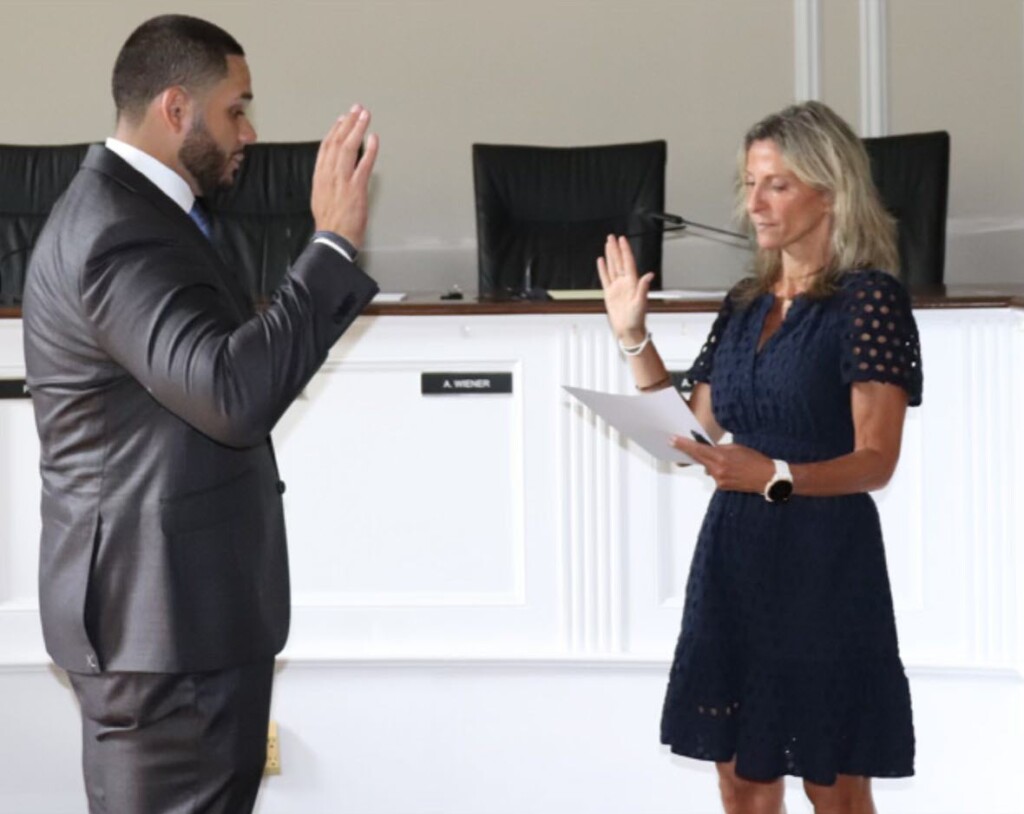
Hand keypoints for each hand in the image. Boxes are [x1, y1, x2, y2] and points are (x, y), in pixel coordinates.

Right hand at [311, 104, 379, 249]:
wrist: (333, 239)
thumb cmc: (330, 223)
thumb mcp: (321, 197)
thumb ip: (328, 181)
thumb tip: (334, 172)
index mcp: (320, 176)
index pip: (326, 147)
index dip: (334, 130)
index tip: (341, 119)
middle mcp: (329, 175)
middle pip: (337, 141)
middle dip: (348, 123)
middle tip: (356, 110)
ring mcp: (343, 180)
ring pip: (349, 147)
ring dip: (358, 129)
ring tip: (365, 116)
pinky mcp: (356, 188)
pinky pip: (364, 163)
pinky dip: (370, 149)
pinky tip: (374, 139)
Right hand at [596, 235, 653, 344]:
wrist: (628, 330)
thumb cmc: (636, 319)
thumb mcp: (641, 303)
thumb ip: (643, 288)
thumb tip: (649, 275)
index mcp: (632, 283)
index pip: (628, 262)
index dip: (625, 250)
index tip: (622, 240)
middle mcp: (625, 283)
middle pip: (619, 261)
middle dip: (616, 248)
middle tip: (612, 237)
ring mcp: (617, 287)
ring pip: (612, 267)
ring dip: (610, 255)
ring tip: (607, 244)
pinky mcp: (610, 293)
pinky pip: (605, 278)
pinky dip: (603, 269)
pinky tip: (602, 261)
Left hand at [671, 436, 774, 492]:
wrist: (767, 477)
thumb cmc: (755, 460)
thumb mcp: (736, 448)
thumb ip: (719, 448)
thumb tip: (707, 449)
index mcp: (721, 457)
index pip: (698, 450)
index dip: (683, 445)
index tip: (673, 440)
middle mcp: (718, 469)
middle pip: (697, 458)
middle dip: (687, 451)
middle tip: (675, 443)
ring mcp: (719, 479)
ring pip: (706, 467)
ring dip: (709, 462)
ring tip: (726, 460)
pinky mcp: (722, 486)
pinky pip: (714, 475)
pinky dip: (717, 470)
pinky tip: (729, 468)